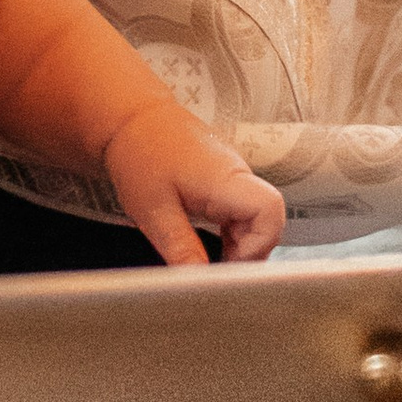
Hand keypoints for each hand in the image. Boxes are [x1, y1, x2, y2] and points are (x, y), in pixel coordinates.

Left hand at [103, 105, 286, 267]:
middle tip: (218, 271)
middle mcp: (237, 175)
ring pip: (257, 219)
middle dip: (249, 252)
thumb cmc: (141, 153)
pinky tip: (209, 244)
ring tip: (210, 262)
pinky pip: (242, 212)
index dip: (259, 245)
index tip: (229, 263)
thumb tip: (198, 283)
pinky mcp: (225, 180)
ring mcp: (233, 176)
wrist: (131, 118)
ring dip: (240, 245)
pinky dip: (232, 234)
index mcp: (225, 178)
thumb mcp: (154, 209)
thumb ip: (180, 248)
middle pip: (268, 221)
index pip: (270, 211)